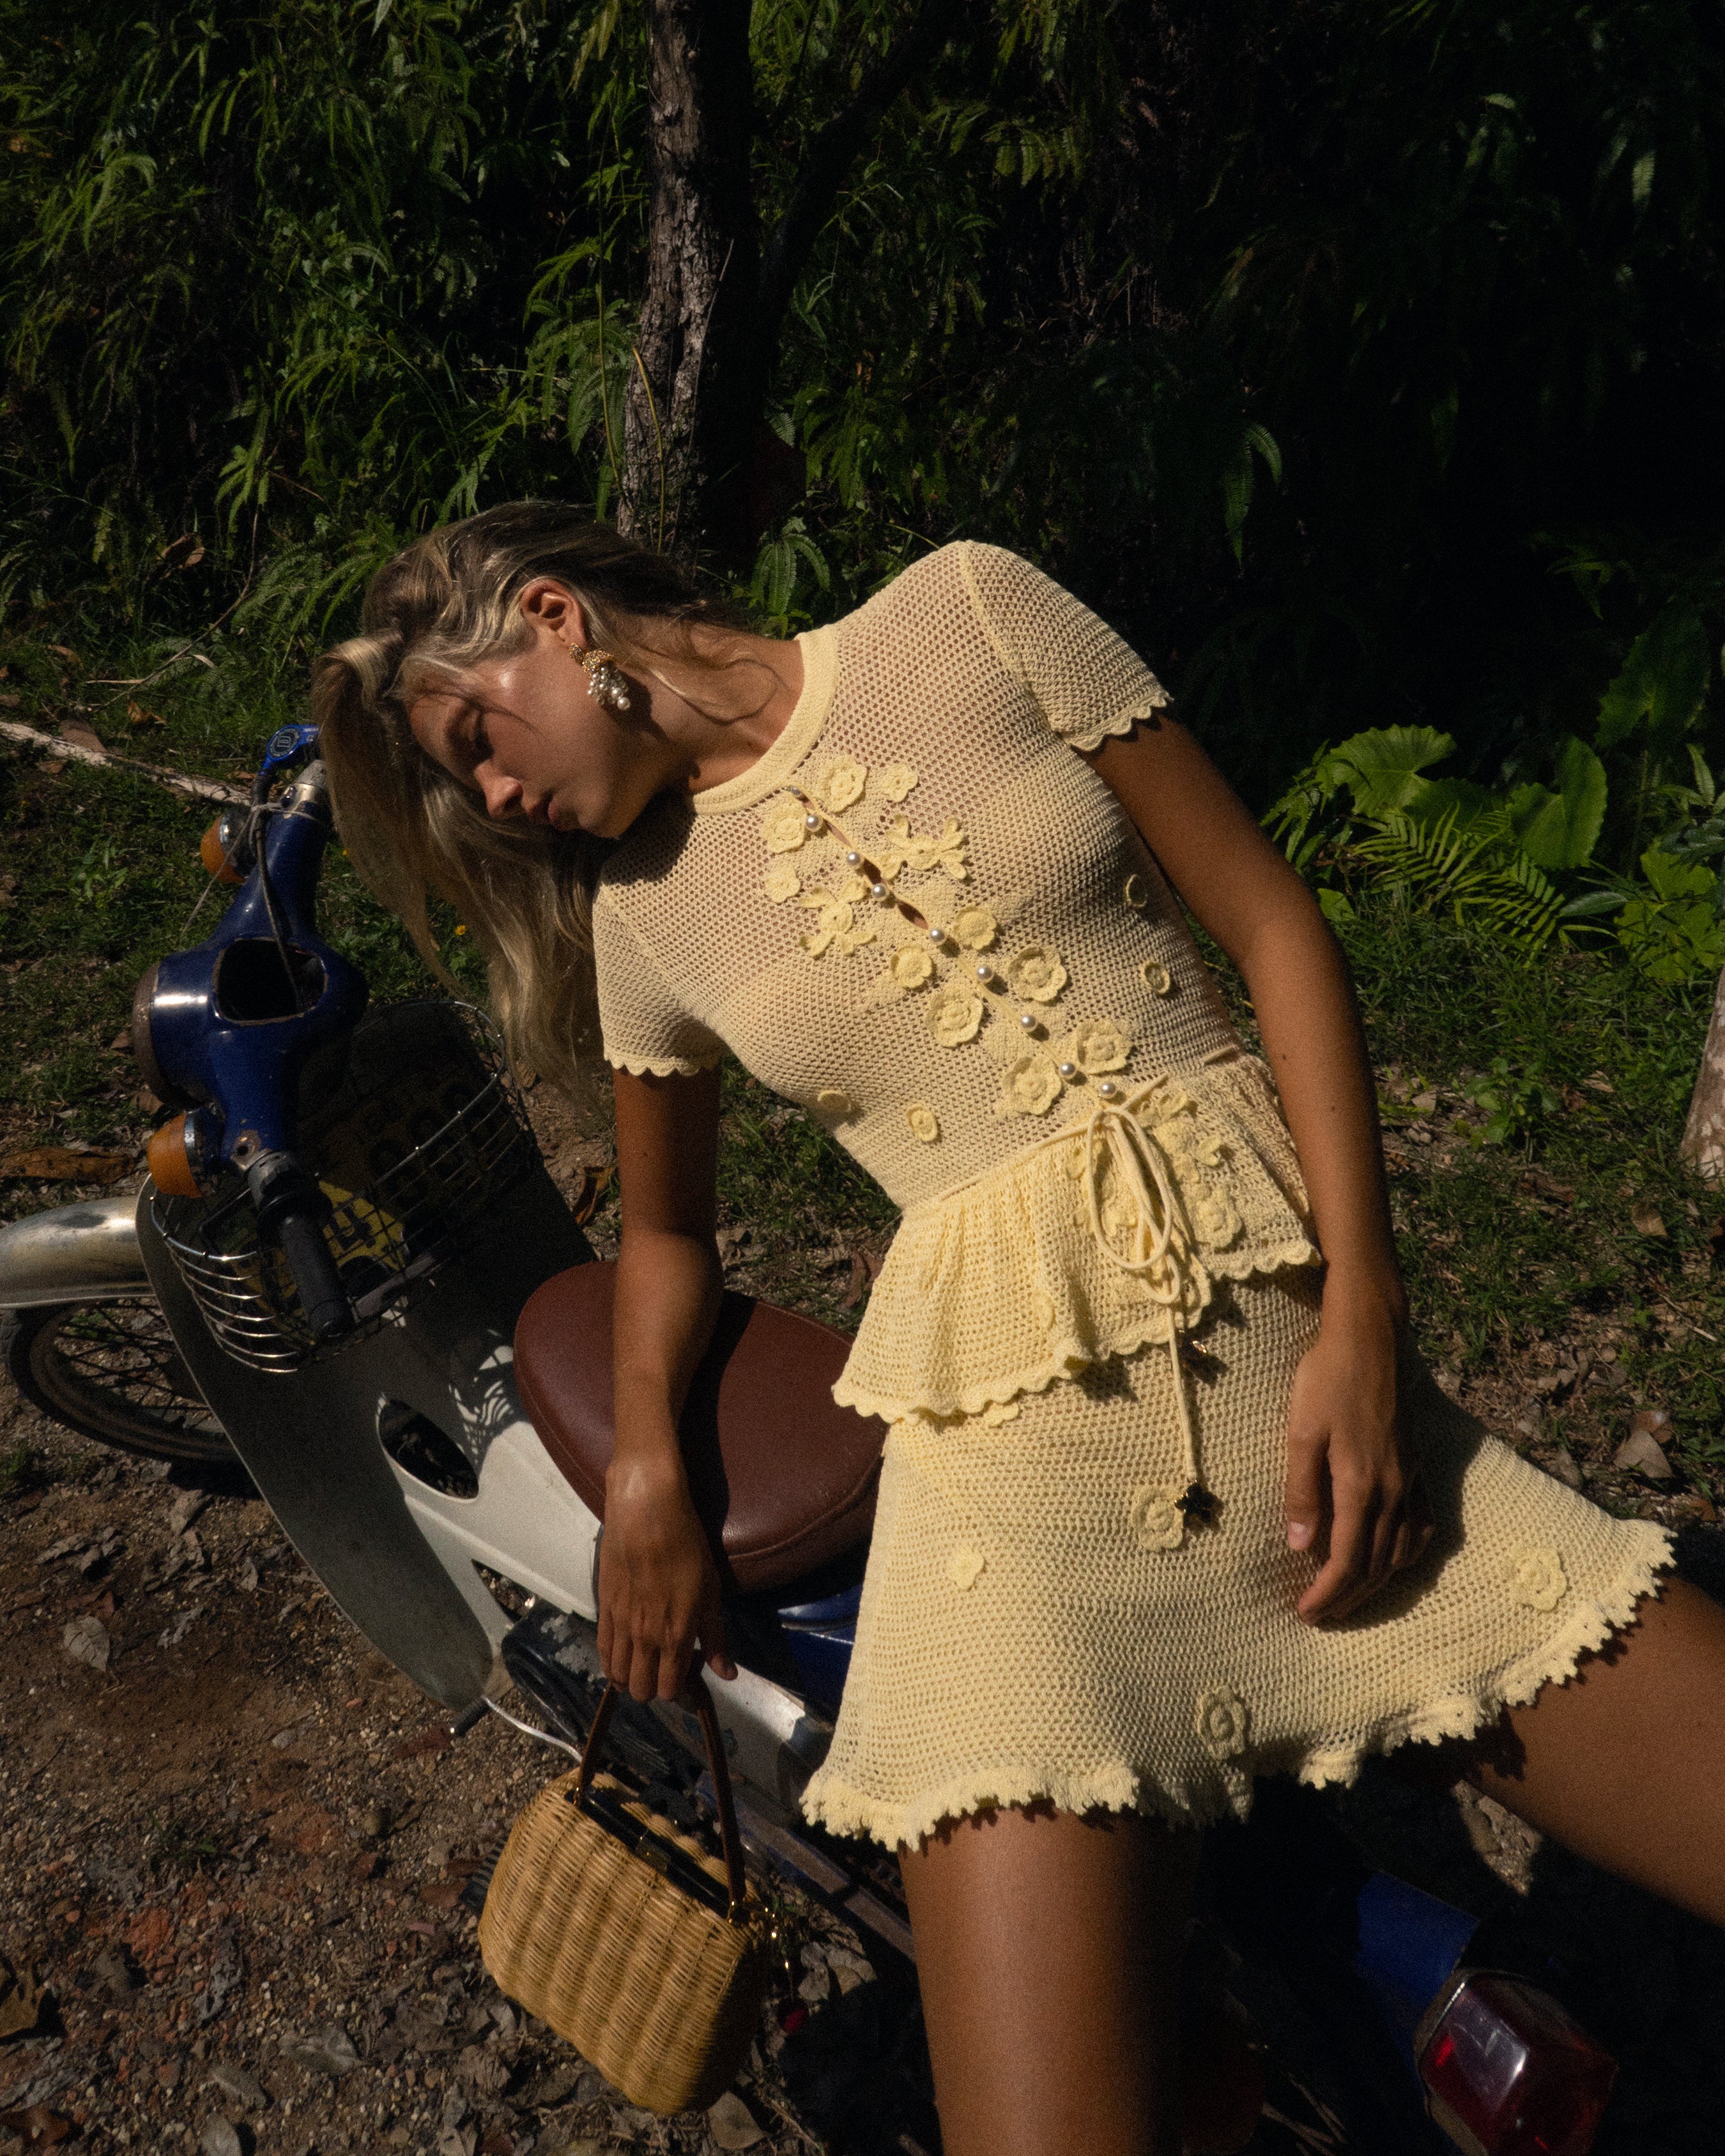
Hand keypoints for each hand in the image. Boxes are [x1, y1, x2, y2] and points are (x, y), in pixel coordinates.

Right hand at [596, 1449, 735, 1700]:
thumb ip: (715, 1637)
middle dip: (655, 1687)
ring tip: (646, 1657)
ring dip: (631, 1676)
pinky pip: (602, 1649)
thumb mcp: (711, 1590)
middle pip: (641, 1690)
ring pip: (617, 1675)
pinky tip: (626, 1647)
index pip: (671, 1690)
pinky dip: (612, 1659)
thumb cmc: (686, 1546)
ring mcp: (620, 1624)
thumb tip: (727, 1674)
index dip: (681, 1689)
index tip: (690, 1669)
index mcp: (675, 1636)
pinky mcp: (603, 1607)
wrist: (646, 1511)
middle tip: (668, 1664)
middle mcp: (644, 1638)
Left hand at [1284, 1286, 1432, 1624]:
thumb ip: (1301, 1490)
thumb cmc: (1328, 1378)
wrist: (1372, 1337)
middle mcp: (1394, 1491)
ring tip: (1349, 1597)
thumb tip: (1297, 1546)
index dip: (1326, 1594)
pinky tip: (1395, 1558)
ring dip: (1376, 1582)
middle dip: (1348, 1598)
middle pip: (1375, 1565)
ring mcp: (1412, 1479)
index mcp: (1361, 1486)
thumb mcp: (1301, 1431)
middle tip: (1320, 1615)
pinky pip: (1422, 1525)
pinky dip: (1408, 1552)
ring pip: (1400, 1551)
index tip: (1304, 1614)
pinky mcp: (1420, 1465)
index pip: (1346, 1561)